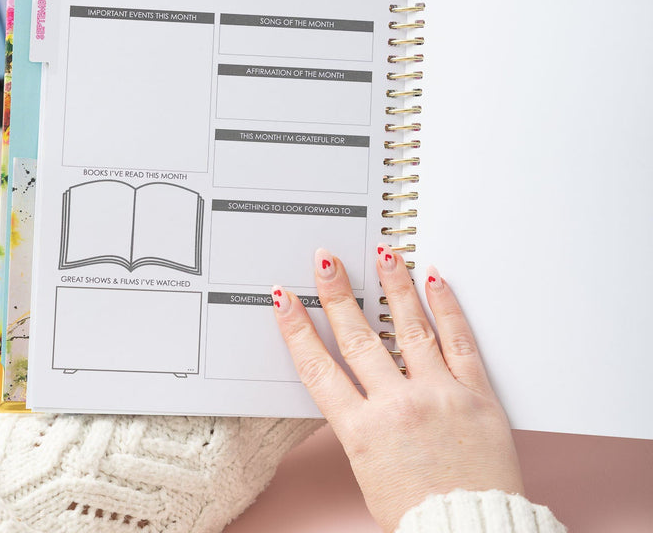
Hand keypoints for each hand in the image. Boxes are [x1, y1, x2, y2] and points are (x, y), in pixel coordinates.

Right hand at [272, 246, 524, 531]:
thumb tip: (357, 380)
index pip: (318, 367)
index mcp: (363, 431)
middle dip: (338, 294)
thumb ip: (361, 421)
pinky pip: (459, 341)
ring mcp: (438, 394)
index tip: (284, 299)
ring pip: (410, 327)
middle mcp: (397, 405)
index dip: (297, 328)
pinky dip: (446, 307)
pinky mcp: (476, 394)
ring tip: (384, 252)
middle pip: (359, 337)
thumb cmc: (417, 514)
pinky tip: (434, 280)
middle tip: (326, 261)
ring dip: (393, 285)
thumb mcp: (368, 469)